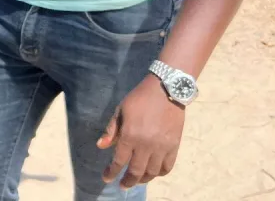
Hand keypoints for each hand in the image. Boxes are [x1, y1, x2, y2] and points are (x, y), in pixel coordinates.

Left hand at [97, 74, 185, 188]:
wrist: (166, 90)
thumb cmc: (139, 98)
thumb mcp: (120, 110)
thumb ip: (111, 130)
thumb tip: (100, 146)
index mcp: (130, 135)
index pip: (119, 161)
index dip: (112, 172)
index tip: (107, 178)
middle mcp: (145, 145)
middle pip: (136, 171)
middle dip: (127, 181)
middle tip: (122, 185)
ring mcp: (161, 147)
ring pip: (152, 172)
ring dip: (143, 179)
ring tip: (137, 180)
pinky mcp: (174, 146)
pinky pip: (167, 166)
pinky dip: (159, 173)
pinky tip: (153, 173)